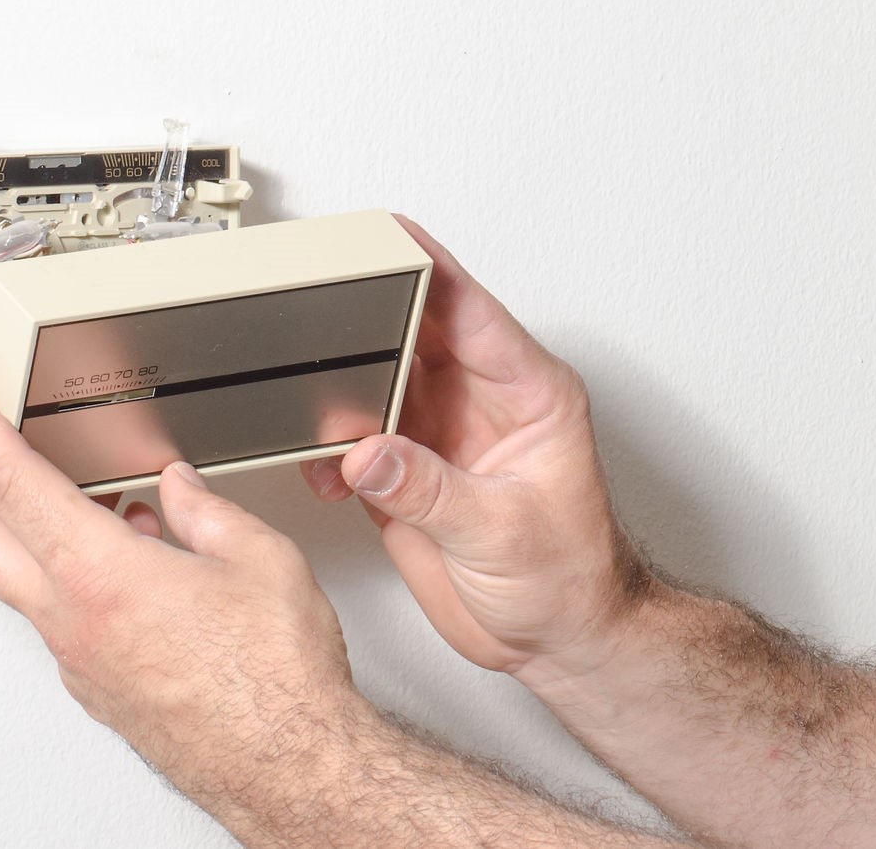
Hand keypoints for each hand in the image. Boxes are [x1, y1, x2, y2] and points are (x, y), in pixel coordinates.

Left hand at [0, 366, 377, 817]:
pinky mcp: (95, 681)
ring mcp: (76, 656)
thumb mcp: (260, 556)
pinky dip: (56, 560)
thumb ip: (208, 510)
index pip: (14, 480)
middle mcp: (72, 619)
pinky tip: (101, 541)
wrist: (284, 761)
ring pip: (7, 570)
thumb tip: (180, 486)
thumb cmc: (276, 674)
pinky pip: (57, 604)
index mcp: (104, 574)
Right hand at [303, 218, 649, 688]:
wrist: (560, 641)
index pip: (474, 312)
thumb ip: (431, 491)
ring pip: (382, 383)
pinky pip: (361, 440)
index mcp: (530, 392)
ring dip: (343, 388)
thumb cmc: (570, 578)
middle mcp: (485, 403)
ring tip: (306, 393)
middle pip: (419, 335)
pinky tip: (322, 463)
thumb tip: (369, 452)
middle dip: (370, 316)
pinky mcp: (413, 475)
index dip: (432, 268)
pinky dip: (334, 447)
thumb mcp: (504, 532)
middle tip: (322, 299)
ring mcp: (446, 436)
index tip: (393, 233)